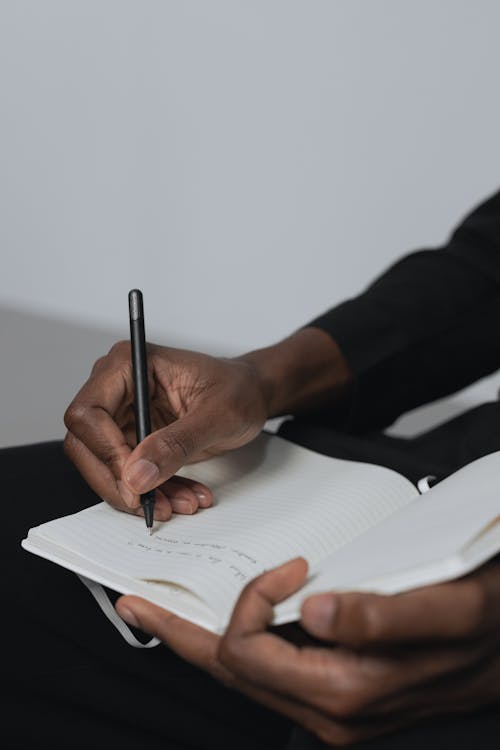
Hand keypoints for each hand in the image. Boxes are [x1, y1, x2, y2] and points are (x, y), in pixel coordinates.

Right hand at [63, 341, 268, 520]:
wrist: (251, 395)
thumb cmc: (238, 389)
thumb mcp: (217, 415)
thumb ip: (177, 443)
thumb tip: (137, 474)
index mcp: (129, 364)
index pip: (88, 413)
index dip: (105, 451)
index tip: (133, 481)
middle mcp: (117, 387)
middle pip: (86, 445)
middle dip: (118, 482)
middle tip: (150, 504)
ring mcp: (122, 414)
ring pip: (105, 467)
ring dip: (138, 493)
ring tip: (180, 503)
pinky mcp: (132, 438)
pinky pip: (127, 475)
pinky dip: (152, 492)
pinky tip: (181, 496)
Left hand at [116, 558, 499, 746]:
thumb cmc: (482, 626)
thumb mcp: (446, 611)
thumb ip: (382, 615)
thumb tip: (314, 609)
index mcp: (343, 692)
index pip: (250, 654)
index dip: (252, 602)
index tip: (291, 567)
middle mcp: (327, 711)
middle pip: (229, 672)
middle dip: (183, 634)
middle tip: (139, 603)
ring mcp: (329, 707)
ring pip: (245, 675)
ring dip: (203, 641)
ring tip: (163, 614)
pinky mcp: (334, 692)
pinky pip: (269, 671)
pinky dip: (237, 645)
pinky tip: (225, 624)